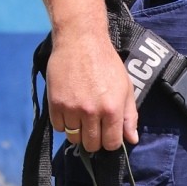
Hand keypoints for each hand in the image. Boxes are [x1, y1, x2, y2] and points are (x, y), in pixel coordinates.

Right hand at [47, 31, 138, 152]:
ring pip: (73, 138)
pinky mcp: (55, 102)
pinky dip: (64, 124)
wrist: (80, 41)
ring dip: (78, 132)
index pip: (110, 144)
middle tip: (94, 127)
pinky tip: (70, 112)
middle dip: (94, 139)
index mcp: (112, 110)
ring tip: (81, 118)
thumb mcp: (126, 89)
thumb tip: (132, 140)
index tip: (107, 134)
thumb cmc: (107, 64)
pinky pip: (58, 127)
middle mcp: (91, 112)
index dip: (110, 142)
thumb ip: (130, 117)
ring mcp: (71, 108)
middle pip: (91, 144)